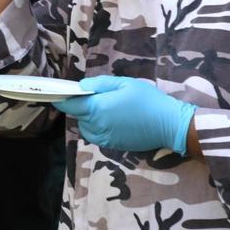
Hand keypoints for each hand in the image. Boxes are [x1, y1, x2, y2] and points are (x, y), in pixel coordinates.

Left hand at [55, 75, 195, 154]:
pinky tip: (110, 120)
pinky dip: (96, 128)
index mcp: (98, 109)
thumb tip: (81, 86)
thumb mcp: (124, 83)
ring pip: (85, 127)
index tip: (59, 92)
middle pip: (78, 116)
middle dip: (80, 106)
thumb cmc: (148, 100)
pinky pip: (95, 136)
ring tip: (104, 108)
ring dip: (87, 118)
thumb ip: (99, 84)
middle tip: (94, 96)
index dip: (62, 98)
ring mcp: (105, 139)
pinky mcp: (112, 146)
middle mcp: (98, 126)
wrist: (169, 125)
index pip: (69, 105)